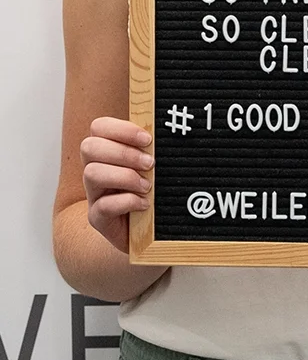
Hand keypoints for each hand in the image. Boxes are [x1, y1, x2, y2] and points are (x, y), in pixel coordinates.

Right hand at [81, 118, 153, 253]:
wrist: (146, 232)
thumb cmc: (150, 192)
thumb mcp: (153, 167)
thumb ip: (151, 150)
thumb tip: (166, 133)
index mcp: (106, 151)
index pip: (99, 127)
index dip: (121, 129)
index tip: (148, 139)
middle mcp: (95, 169)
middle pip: (89, 147)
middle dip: (123, 152)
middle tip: (150, 163)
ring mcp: (93, 194)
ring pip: (91, 173)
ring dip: (125, 176)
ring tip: (147, 186)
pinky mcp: (97, 217)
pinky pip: (103, 205)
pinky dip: (127, 201)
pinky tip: (144, 204)